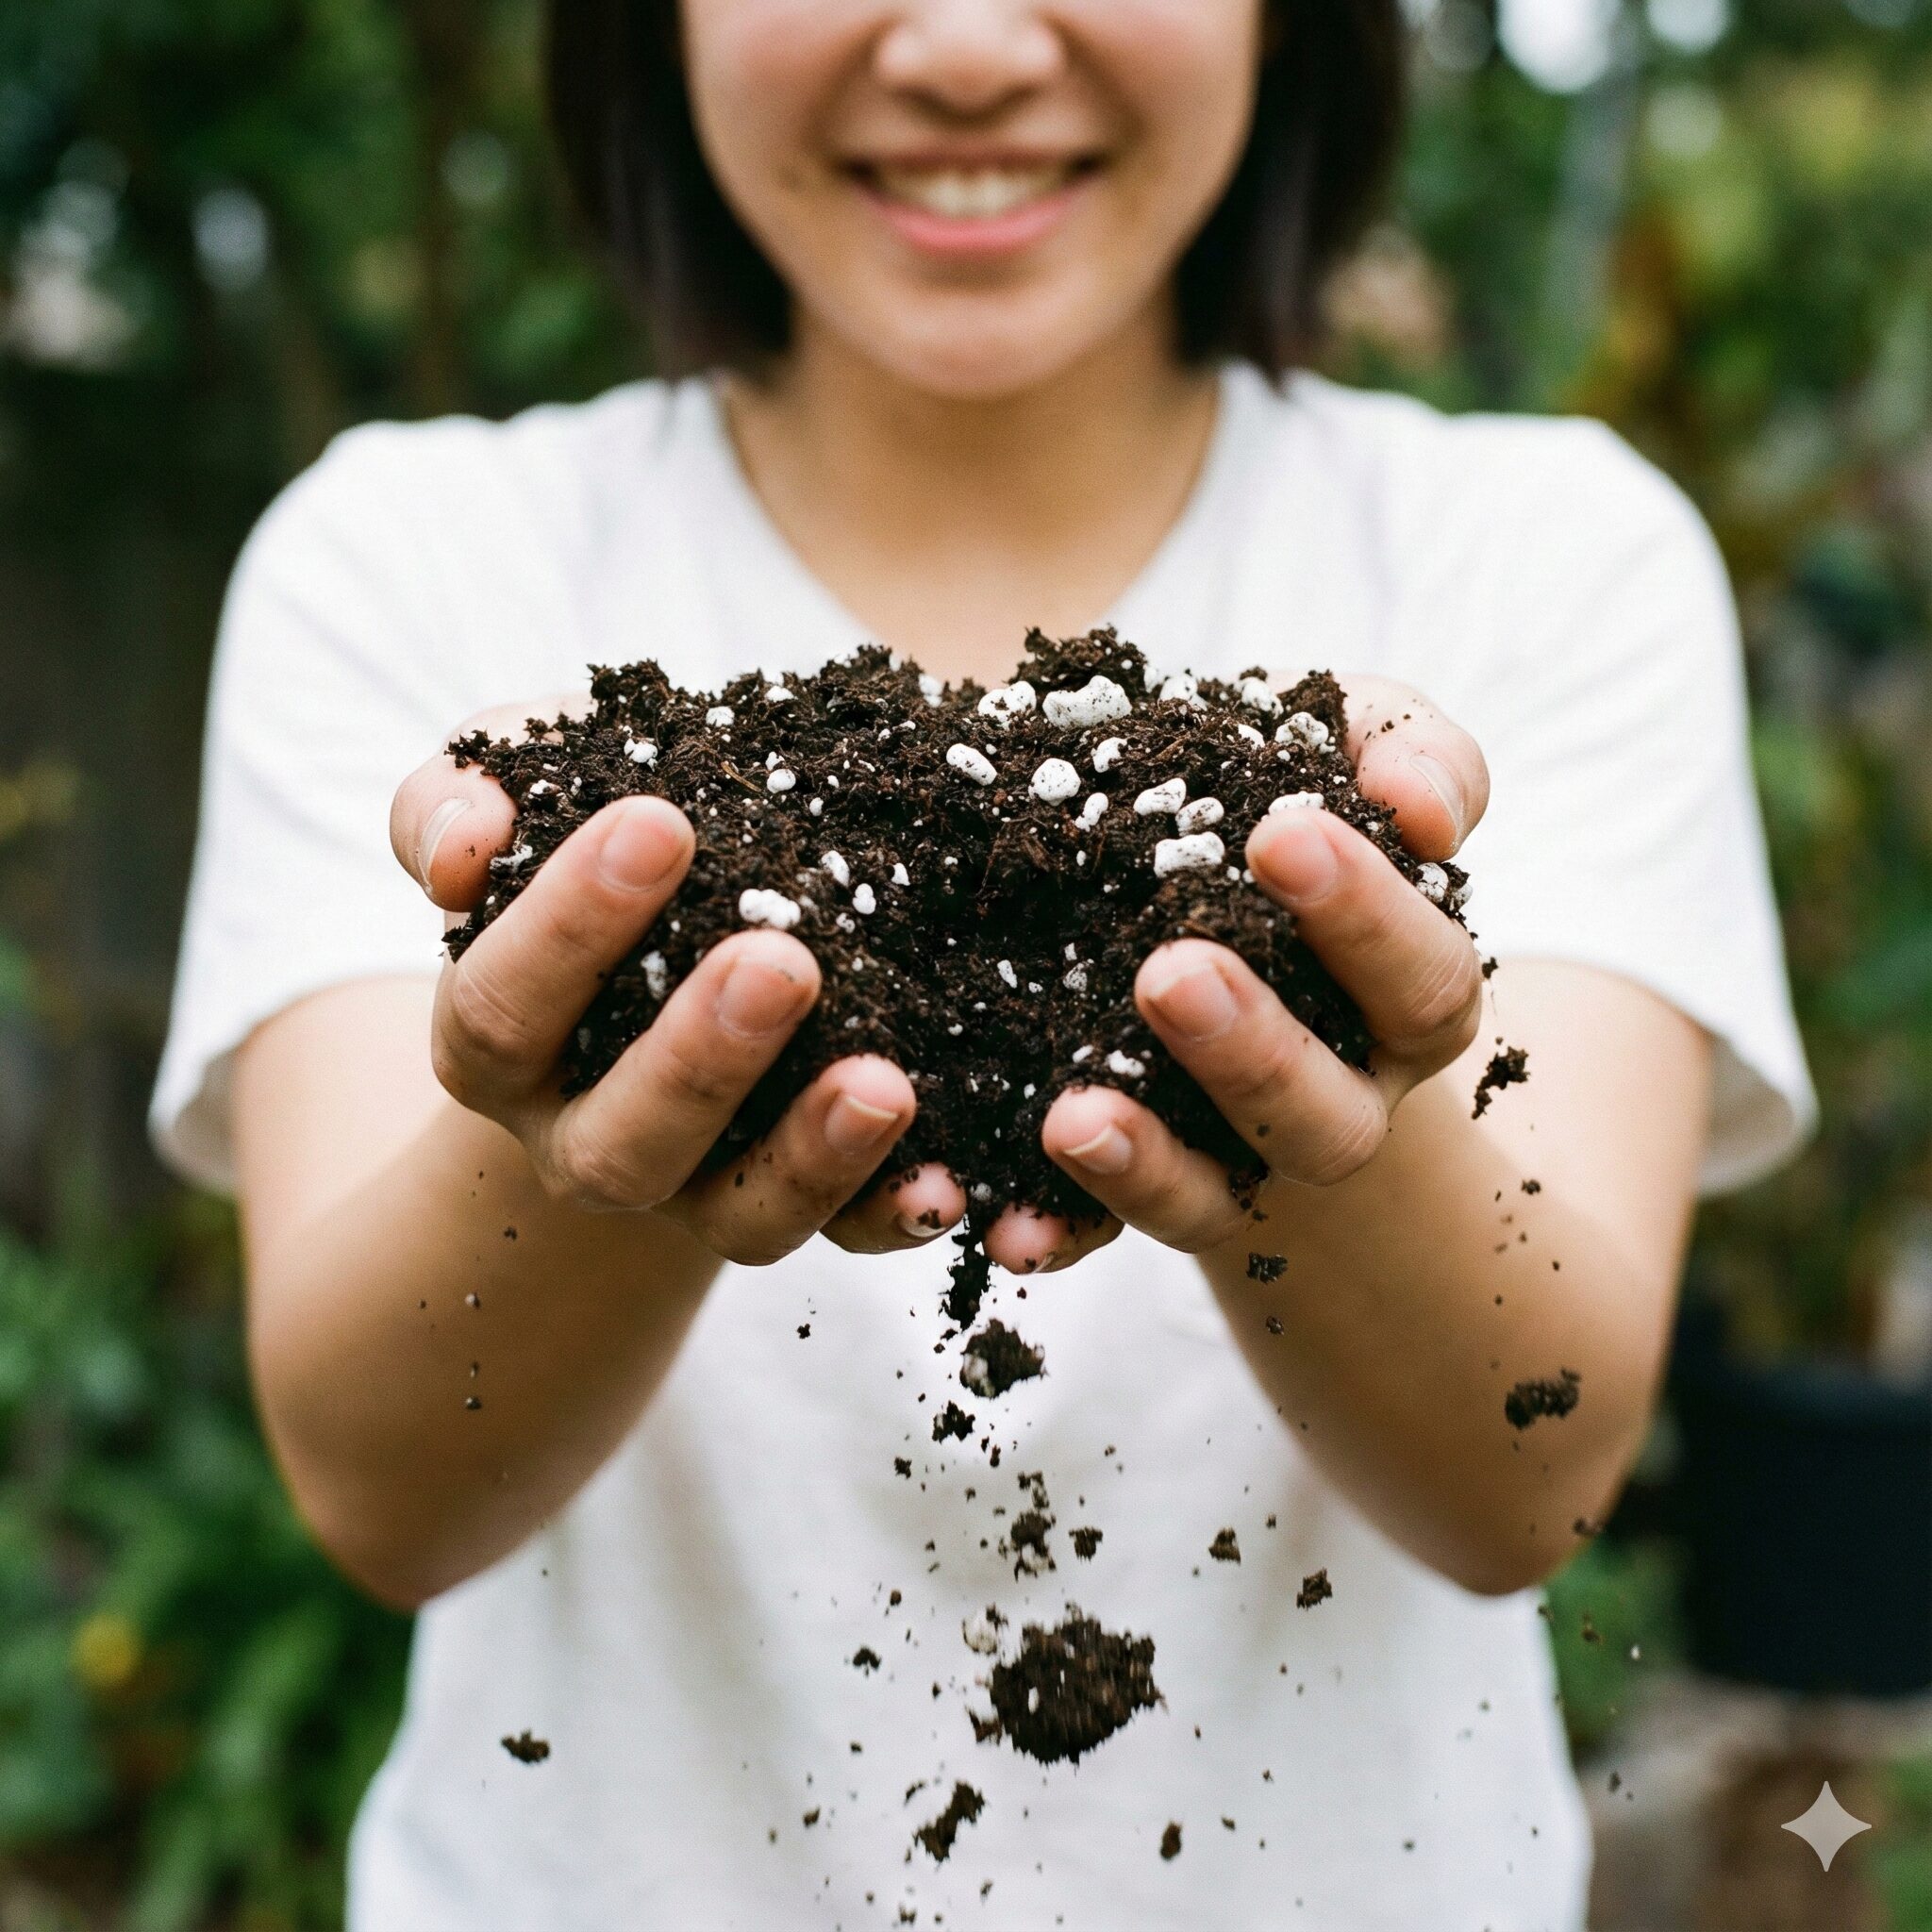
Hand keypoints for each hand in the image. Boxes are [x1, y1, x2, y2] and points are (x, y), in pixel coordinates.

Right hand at [389, 700, 965, 1265]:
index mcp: (495, 1048)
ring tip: (884, 1084)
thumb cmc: (594, 860)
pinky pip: (846, 1240)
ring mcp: (693, 1193)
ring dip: (811, 1156)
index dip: (570, 923)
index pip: (507, 1002)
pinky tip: (950, 1182)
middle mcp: (583, 1143)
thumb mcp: (530, 802)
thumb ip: (464, 798)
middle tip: (782, 959)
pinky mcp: (791, 1208)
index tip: (659, 820)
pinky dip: (896, 1214)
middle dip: (700, 1057)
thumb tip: (465, 845)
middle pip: (621, 1139)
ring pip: (739, 1214)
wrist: (660, 959)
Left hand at [1000, 676, 1489, 1269]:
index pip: (1421, 976)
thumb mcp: (1341, 750)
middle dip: (1251, 1052)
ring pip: (1213, 1198)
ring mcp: (1234, 1163)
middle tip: (1168, 974)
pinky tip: (1004, 1226)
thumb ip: (1408, 752)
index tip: (1279, 834)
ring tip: (1074, 1113)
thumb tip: (1422, 813)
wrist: (1186, 884)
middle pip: (1325, 1115)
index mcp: (1409, 1003)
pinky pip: (1097, 1236)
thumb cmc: (1279, 809)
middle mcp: (1336, 1101)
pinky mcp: (1134, 1191)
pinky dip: (1054, 1235)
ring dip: (1148, 1164)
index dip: (1366, 917)